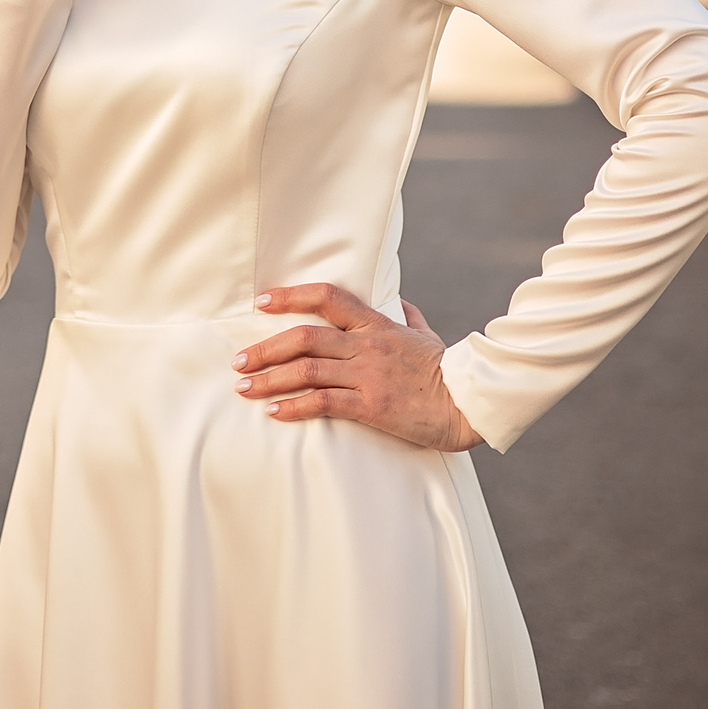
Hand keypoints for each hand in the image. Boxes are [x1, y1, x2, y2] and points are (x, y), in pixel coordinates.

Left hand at [233, 284, 481, 451]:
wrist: (468, 402)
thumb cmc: (446, 370)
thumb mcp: (427, 337)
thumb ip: (410, 319)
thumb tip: (403, 305)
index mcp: (377, 325)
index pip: (327, 297)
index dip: (291, 296)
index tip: (262, 302)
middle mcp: (367, 345)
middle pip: (305, 336)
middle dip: (265, 347)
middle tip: (239, 360)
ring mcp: (368, 374)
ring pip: (307, 369)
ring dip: (270, 379)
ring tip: (245, 388)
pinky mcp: (371, 405)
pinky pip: (324, 402)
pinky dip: (295, 406)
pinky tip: (275, 412)